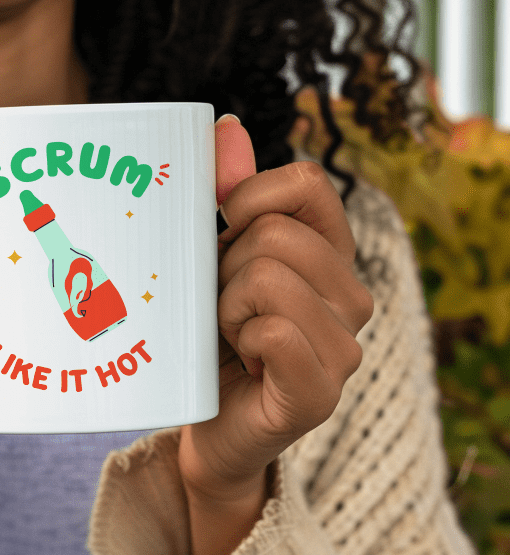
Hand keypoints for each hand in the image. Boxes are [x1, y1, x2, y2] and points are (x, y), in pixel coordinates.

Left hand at [177, 117, 374, 503]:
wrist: (203, 427)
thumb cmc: (209, 342)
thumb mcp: (212, 264)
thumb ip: (225, 198)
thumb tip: (227, 127)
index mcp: (330, 256)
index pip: (306, 184)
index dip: (248, 198)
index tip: (221, 235)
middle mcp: (351, 297)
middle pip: (275, 236)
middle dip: (225, 271)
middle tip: (221, 311)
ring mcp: (344, 348)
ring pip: (269, 279)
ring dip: (226, 310)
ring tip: (230, 340)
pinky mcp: (319, 393)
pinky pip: (276, 331)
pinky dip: (243, 340)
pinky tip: (245, 362)